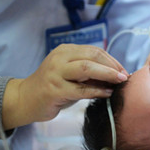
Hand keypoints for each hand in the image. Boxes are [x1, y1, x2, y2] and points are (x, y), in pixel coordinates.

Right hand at [2, 44, 127, 129]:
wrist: (25, 99)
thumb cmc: (53, 87)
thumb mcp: (70, 74)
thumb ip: (89, 71)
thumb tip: (116, 74)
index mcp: (65, 50)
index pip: (94, 50)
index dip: (111, 60)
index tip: (123, 70)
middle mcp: (59, 58)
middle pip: (92, 56)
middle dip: (112, 66)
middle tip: (124, 76)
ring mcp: (56, 73)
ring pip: (87, 68)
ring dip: (107, 75)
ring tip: (119, 82)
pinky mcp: (54, 90)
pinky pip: (81, 89)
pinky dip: (97, 91)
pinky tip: (107, 93)